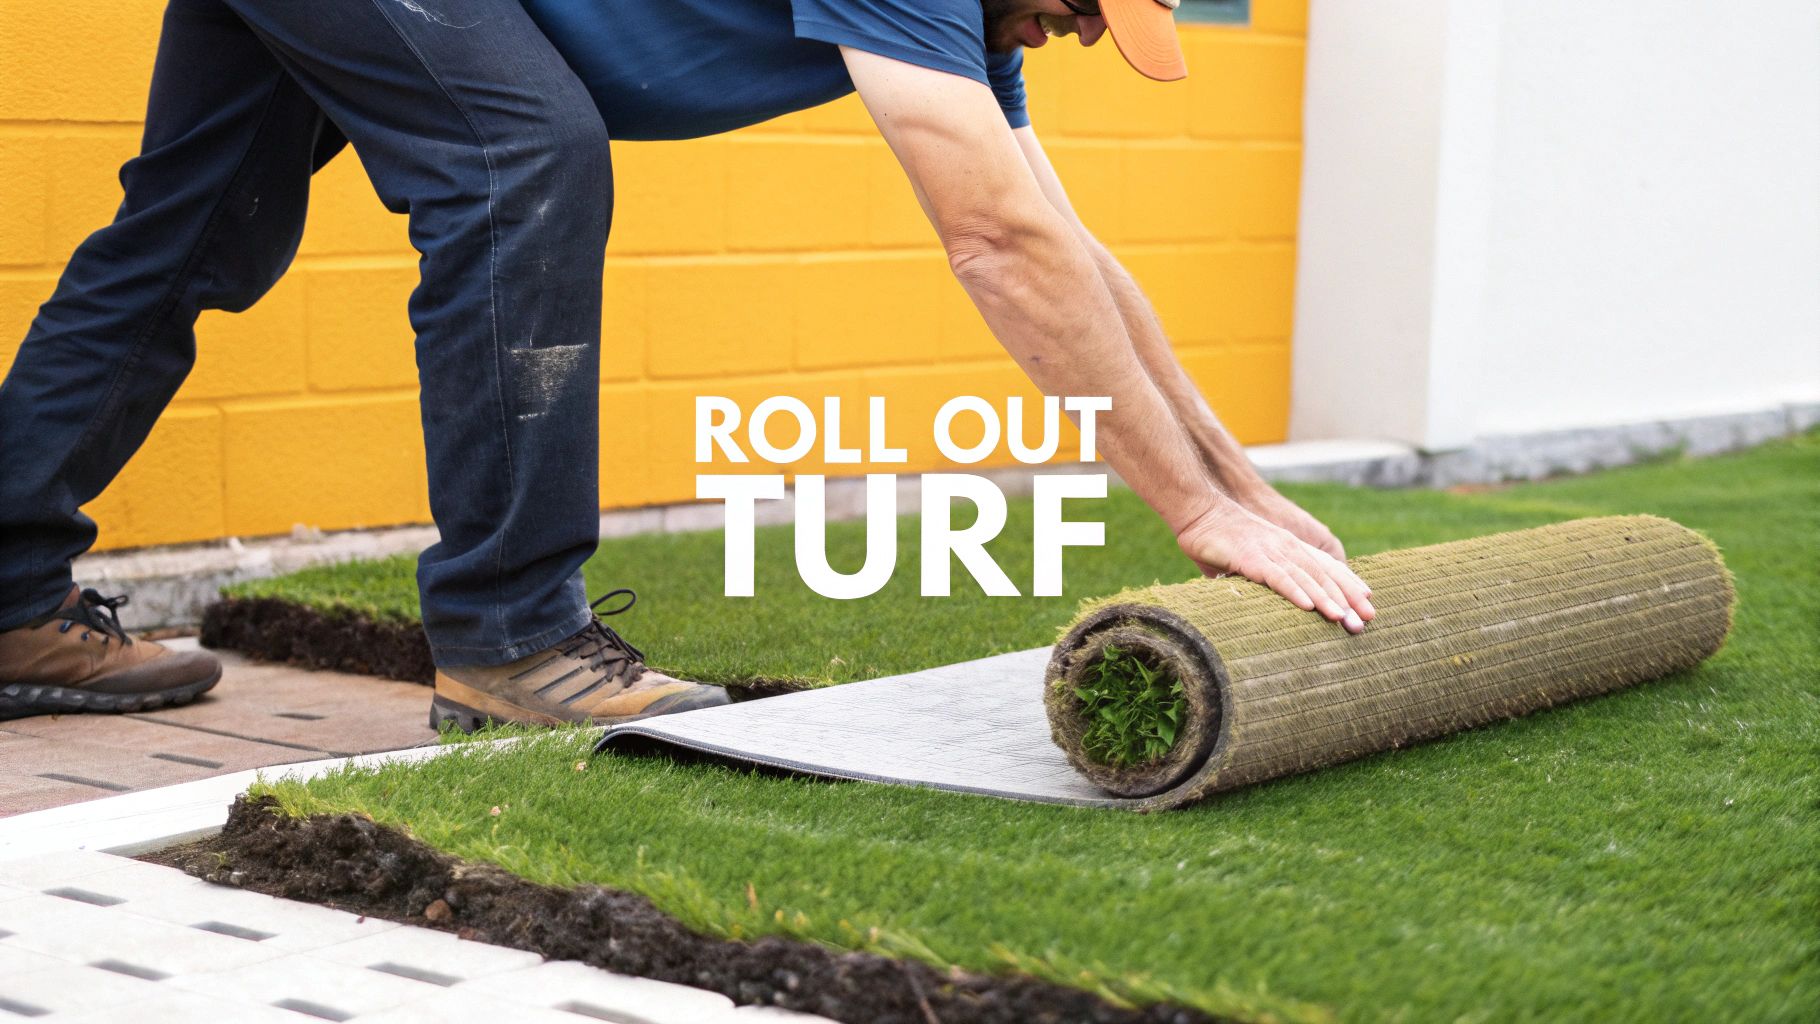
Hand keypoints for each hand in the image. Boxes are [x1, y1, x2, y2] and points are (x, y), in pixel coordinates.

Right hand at [1176, 500, 1375, 632]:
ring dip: (1326, 599)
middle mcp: (1287, 547)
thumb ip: (1263, 577)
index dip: (1349, 585)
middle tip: (1365, 623)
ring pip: (1306, 577)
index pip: (1328, 566)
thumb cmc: (1220, 538)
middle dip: (1347, 599)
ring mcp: (1271, 551)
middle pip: (1324, 575)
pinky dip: (1294, 591)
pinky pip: (1277, 577)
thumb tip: (1264, 601)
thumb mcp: (1251, 558)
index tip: (1368, 605)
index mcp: (1290, 547)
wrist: (1199, 511)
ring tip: (1343, 619)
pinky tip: (1309, 606)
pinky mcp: (1251, 557)